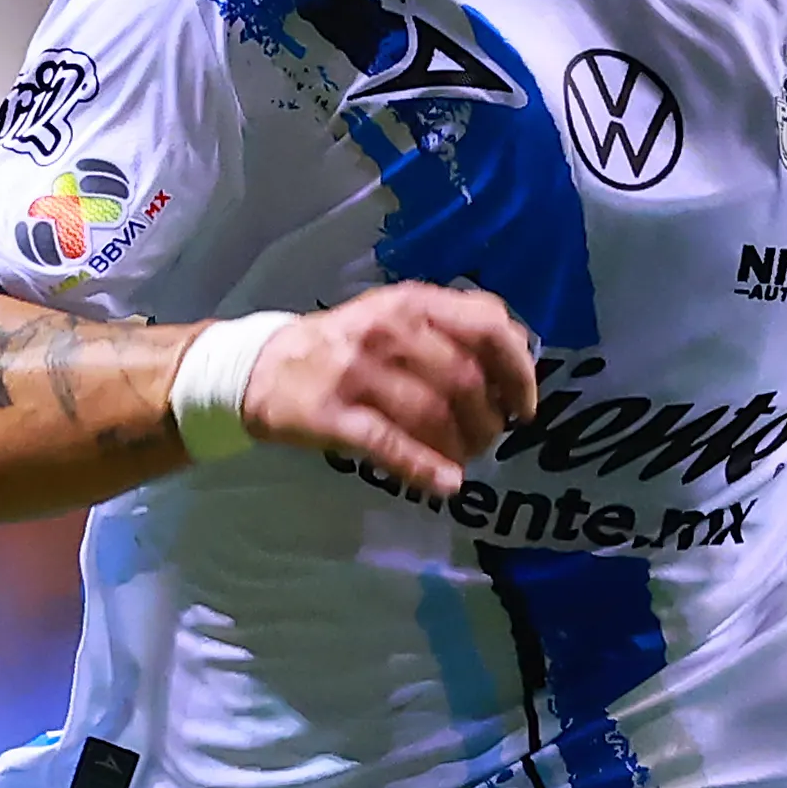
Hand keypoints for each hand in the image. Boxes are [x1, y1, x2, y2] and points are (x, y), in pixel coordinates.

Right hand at [241, 280, 536, 497]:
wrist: (262, 365)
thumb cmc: (347, 343)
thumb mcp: (399, 313)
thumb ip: (456, 322)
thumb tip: (520, 349)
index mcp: (413, 303)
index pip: (488, 328)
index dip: (519, 373)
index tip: (524, 408)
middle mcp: (389, 330)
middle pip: (464, 382)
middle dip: (487, 422)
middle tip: (486, 442)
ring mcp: (358, 372)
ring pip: (433, 416)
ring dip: (460, 448)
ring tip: (463, 460)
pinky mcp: (333, 415)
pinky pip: (390, 445)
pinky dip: (425, 469)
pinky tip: (446, 485)